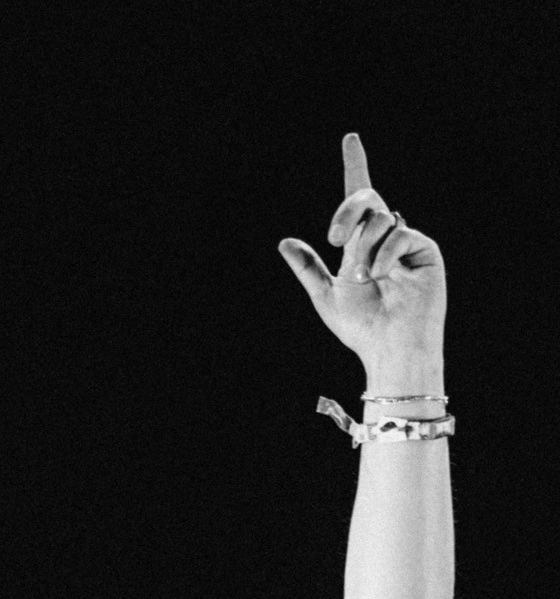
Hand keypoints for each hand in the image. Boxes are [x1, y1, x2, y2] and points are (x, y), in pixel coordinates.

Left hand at [278, 134, 444, 388]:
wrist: (387, 347)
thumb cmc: (360, 327)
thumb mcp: (326, 295)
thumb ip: (308, 268)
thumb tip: (284, 242)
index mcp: (362, 243)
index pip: (360, 198)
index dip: (356, 165)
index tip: (350, 138)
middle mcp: (385, 236)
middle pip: (367, 199)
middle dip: (348, 211)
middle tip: (335, 240)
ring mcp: (406, 242)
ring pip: (380, 218)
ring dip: (364, 248)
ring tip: (366, 279)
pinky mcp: (426, 249)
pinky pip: (399, 233)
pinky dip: (383, 256)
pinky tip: (381, 276)